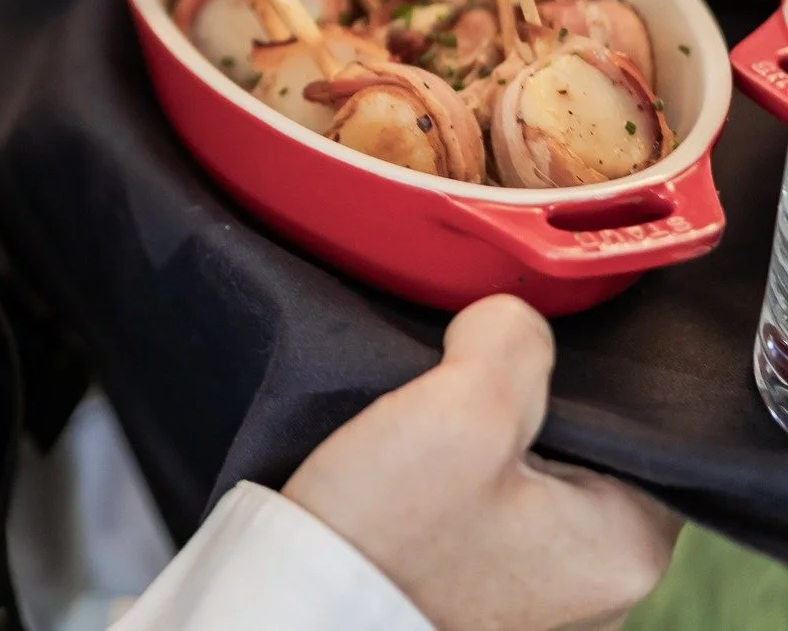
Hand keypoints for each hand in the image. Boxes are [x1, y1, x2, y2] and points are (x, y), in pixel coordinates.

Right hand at [284, 296, 678, 630]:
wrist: (295, 618)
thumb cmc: (387, 535)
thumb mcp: (459, 407)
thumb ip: (512, 341)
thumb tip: (510, 323)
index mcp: (629, 547)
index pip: (627, 423)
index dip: (557, 374)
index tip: (489, 363)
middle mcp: (599, 592)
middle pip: (568, 450)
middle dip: (506, 412)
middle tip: (440, 396)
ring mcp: (533, 608)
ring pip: (514, 483)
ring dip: (466, 452)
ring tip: (410, 440)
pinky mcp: (472, 609)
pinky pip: (472, 525)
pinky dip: (437, 497)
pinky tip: (398, 486)